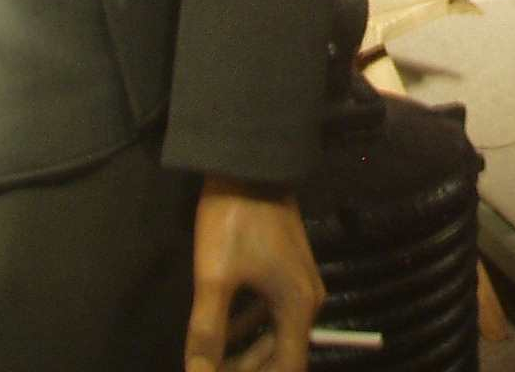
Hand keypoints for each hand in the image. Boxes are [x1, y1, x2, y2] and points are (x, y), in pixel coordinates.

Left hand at [184, 177, 321, 371]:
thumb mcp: (215, 279)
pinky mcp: (288, 269)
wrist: (250, 163)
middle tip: (206, 369)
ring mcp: (300, 283)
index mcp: (297, 308)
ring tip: (209, 356)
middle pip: (281, 355)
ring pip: (275, 334)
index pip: (288, 369)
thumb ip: (207, 332)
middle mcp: (308, 301)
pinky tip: (222, 325)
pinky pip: (273, 311)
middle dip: (245, 369)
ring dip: (245, 350)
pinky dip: (249, 325)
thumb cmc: (234, 221)